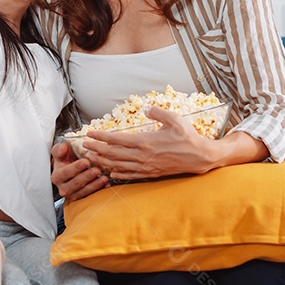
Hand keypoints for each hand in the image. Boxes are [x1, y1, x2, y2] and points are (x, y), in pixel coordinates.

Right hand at [51, 141, 109, 200]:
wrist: (69, 168)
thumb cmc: (65, 159)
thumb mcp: (59, 152)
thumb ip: (59, 149)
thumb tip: (63, 148)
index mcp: (57, 177)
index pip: (66, 172)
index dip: (76, 167)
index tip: (87, 161)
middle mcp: (63, 188)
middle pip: (76, 183)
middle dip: (88, 176)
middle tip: (97, 170)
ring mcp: (72, 194)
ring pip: (84, 191)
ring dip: (95, 184)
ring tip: (104, 177)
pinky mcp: (81, 198)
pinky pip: (91, 195)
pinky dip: (99, 189)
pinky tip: (106, 184)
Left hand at [81, 106, 217, 179]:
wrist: (201, 157)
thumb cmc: (188, 137)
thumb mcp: (175, 119)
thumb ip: (158, 112)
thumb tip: (146, 110)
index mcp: (145, 141)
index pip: (116, 139)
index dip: (100, 137)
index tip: (89, 134)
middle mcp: (142, 156)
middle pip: (113, 154)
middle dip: (96, 149)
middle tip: (83, 146)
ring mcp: (146, 167)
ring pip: (119, 166)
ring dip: (103, 162)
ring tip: (91, 158)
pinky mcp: (151, 174)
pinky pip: (131, 175)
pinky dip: (118, 174)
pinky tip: (110, 173)